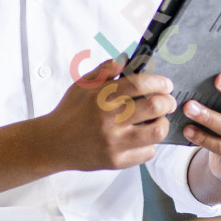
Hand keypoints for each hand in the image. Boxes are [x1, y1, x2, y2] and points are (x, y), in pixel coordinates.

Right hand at [39, 60, 175, 172]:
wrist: (53, 143)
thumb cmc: (70, 111)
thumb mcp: (83, 85)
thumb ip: (105, 70)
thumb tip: (127, 58)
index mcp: (102, 97)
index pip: (139, 83)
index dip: (159, 82)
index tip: (166, 84)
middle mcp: (109, 120)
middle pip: (154, 106)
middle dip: (167, 101)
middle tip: (167, 102)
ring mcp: (114, 143)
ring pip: (156, 131)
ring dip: (162, 123)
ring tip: (157, 120)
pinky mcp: (116, 162)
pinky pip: (148, 152)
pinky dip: (150, 144)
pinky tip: (142, 138)